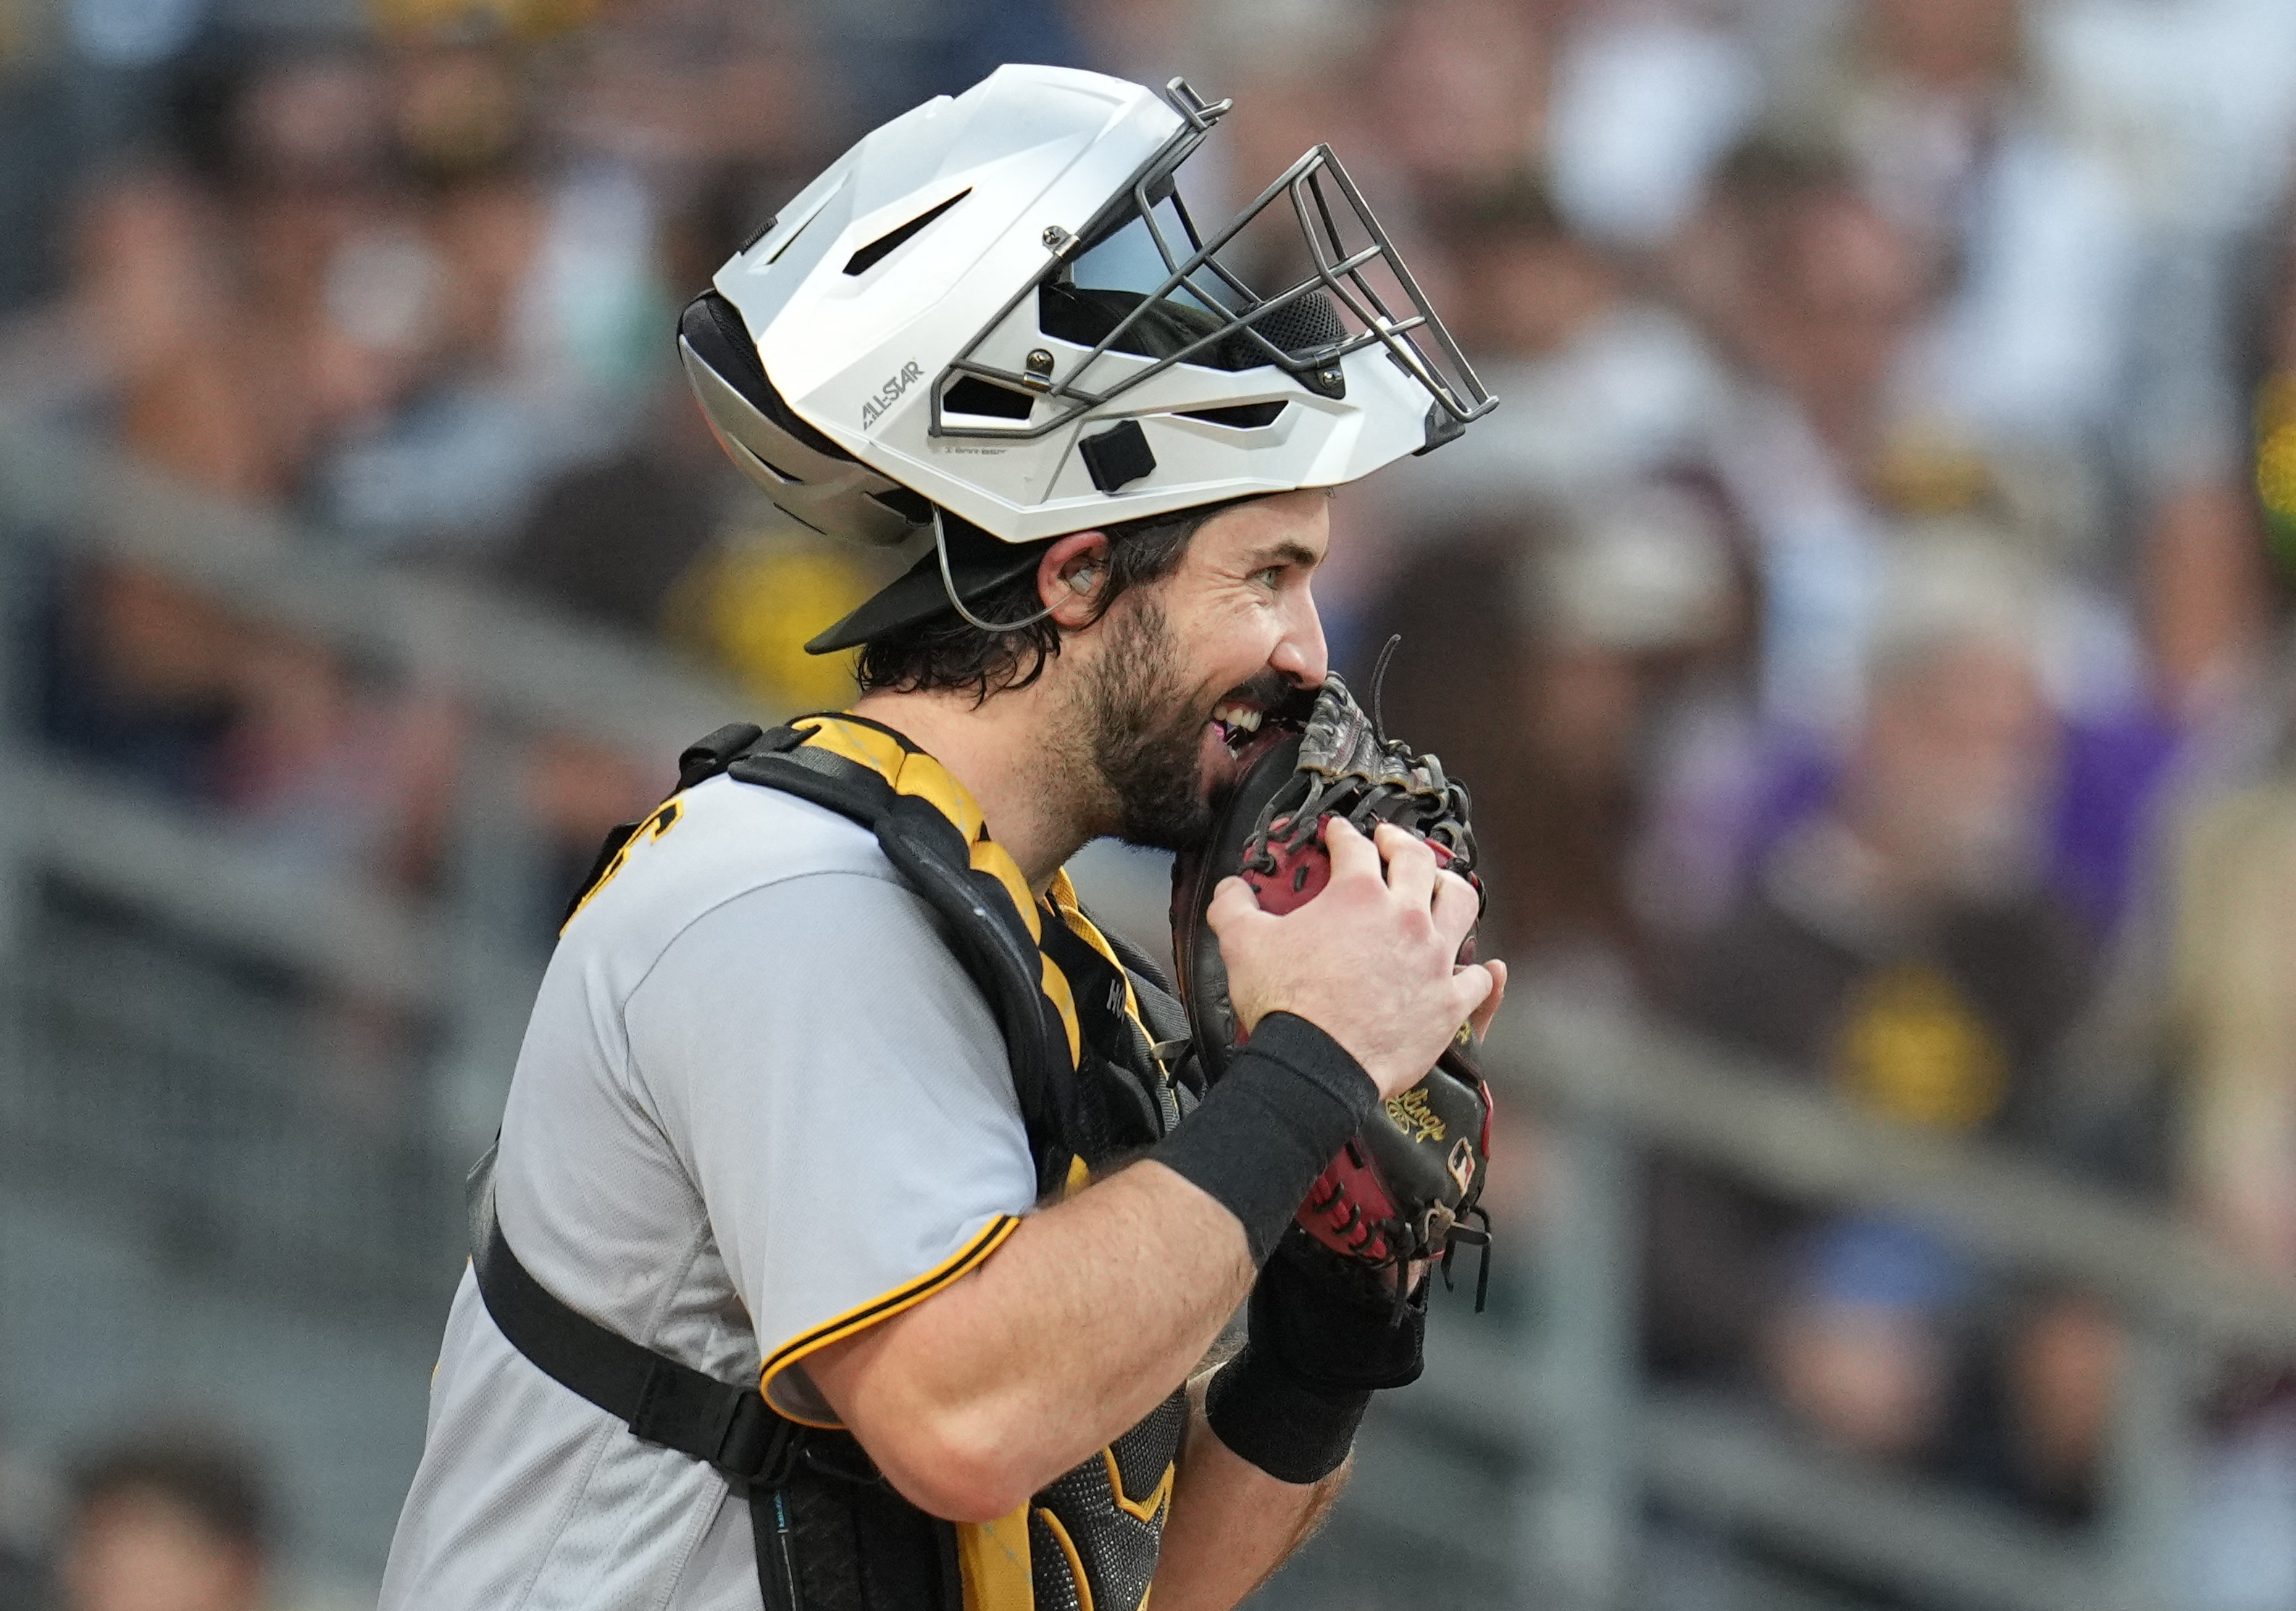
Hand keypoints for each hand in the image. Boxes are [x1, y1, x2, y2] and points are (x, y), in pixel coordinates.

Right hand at [1206, 819, 1498, 1098]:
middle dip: (1401, 843)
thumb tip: (1231, 889)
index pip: (1353, 846)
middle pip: (1417, 860)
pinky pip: (1477, 979)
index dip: (1342, 834)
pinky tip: (1482, 968)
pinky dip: (1480, 972)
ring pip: (1460, 904)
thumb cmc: (1285, 1004)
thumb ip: (1234, 906)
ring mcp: (1434, 958)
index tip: (1338, 833)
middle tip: (1390, 842)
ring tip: (1441, 885)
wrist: (1317, 1064)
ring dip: (1451, 888)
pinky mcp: (1449, 1001)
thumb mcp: (1242, 943)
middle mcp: (1405, 917)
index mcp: (1358, 895)